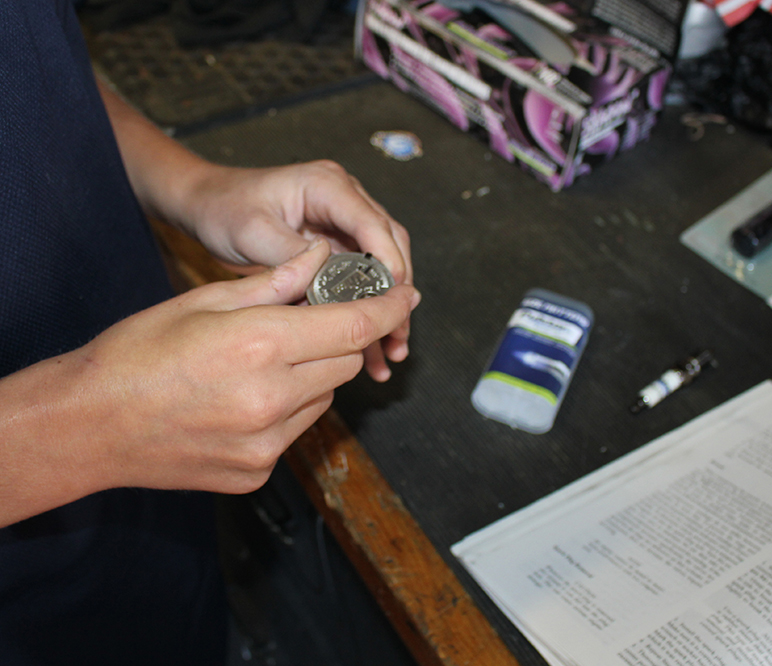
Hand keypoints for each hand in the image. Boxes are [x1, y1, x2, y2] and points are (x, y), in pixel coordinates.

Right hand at [0, 240, 419, 524]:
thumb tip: (321, 258)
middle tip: (306, 324)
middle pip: (346, 362)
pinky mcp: (258, 471)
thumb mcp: (202, 300)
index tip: (407, 295)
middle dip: (339, 338)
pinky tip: (246, 399)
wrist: (90, 425)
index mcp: (260, 345)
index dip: (388, 307)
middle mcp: (272, 399)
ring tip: (264, 364)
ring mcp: (267, 442)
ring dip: (314, 375)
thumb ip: (273, 283)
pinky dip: (289, 409)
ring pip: (327, 397)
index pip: (353, 325)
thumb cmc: (137, 354)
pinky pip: (298, 430)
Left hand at [98, 81, 413, 382]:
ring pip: (383, 269)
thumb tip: (331, 283)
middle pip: (389, 248)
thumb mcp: (254, 232)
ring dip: (387, 310)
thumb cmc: (224, 208)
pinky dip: (367, 312)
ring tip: (391, 350)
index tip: (393, 299)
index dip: (388, 262)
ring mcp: (345, 223)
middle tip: (396, 333)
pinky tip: (372, 347)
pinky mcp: (339, 246)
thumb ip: (294, 256)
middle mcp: (346, 200)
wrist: (207, 204)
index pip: (372, 224)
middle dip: (395, 295)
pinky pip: (363, 281)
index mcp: (328, 185)